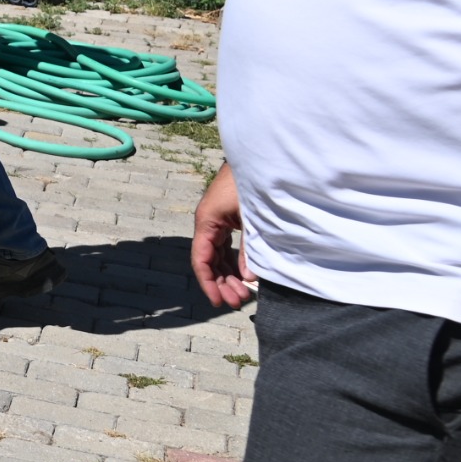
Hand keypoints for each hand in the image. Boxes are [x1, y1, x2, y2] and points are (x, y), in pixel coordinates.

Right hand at [190, 162, 253, 309]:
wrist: (259, 158)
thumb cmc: (251, 184)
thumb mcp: (252, 219)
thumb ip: (250, 249)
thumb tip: (249, 277)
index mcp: (207, 221)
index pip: (201, 259)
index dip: (209, 283)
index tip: (219, 302)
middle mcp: (208, 223)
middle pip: (209, 260)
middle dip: (222, 283)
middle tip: (239, 302)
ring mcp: (217, 221)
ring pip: (217, 255)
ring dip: (228, 274)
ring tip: (244, 292)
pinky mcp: (228, 218)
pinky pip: (225, 246)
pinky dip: (233, 261)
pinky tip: (244, 274)